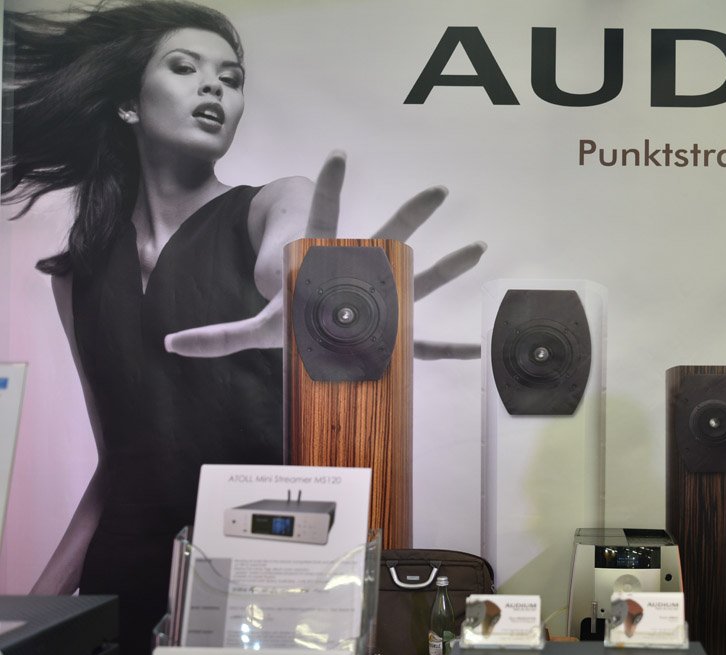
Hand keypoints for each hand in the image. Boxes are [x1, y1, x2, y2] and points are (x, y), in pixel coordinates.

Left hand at [165, 151, 485, 358]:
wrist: (313, 333)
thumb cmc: (288, 322)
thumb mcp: (253, 329)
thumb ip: (216, 336)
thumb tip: (168, 345)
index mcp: (325, 266)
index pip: (324, 219)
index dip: (331, 187)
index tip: (339, 154)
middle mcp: (361, 277)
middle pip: (387, 237)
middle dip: (411, 214)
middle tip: (439, 189)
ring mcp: (382, 303)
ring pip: (418, 278)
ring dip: (448, 267)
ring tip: (477, 247)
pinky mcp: (392, 337)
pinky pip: (421, 346)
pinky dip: (446, 350)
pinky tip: (473, 348)